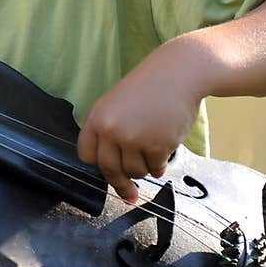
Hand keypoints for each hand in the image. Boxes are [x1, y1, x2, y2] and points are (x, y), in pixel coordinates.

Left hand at [77, 41, 204, 203]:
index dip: (98, 164)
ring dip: (144, 168)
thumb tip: (111, 170)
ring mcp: (133, 139)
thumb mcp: (117, 104)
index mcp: (96, 118)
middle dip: (121, 183)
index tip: (107, 171)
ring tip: (152, 149)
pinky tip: (165, 148)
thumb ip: (109, 132)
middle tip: (130, 193)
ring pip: (134, 172)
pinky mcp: (157, 146)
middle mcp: (111, 130)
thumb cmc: (150, 88)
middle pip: (109, 170)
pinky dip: (160, 165)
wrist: (179, 73)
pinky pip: (155, 169)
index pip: (86, 156)